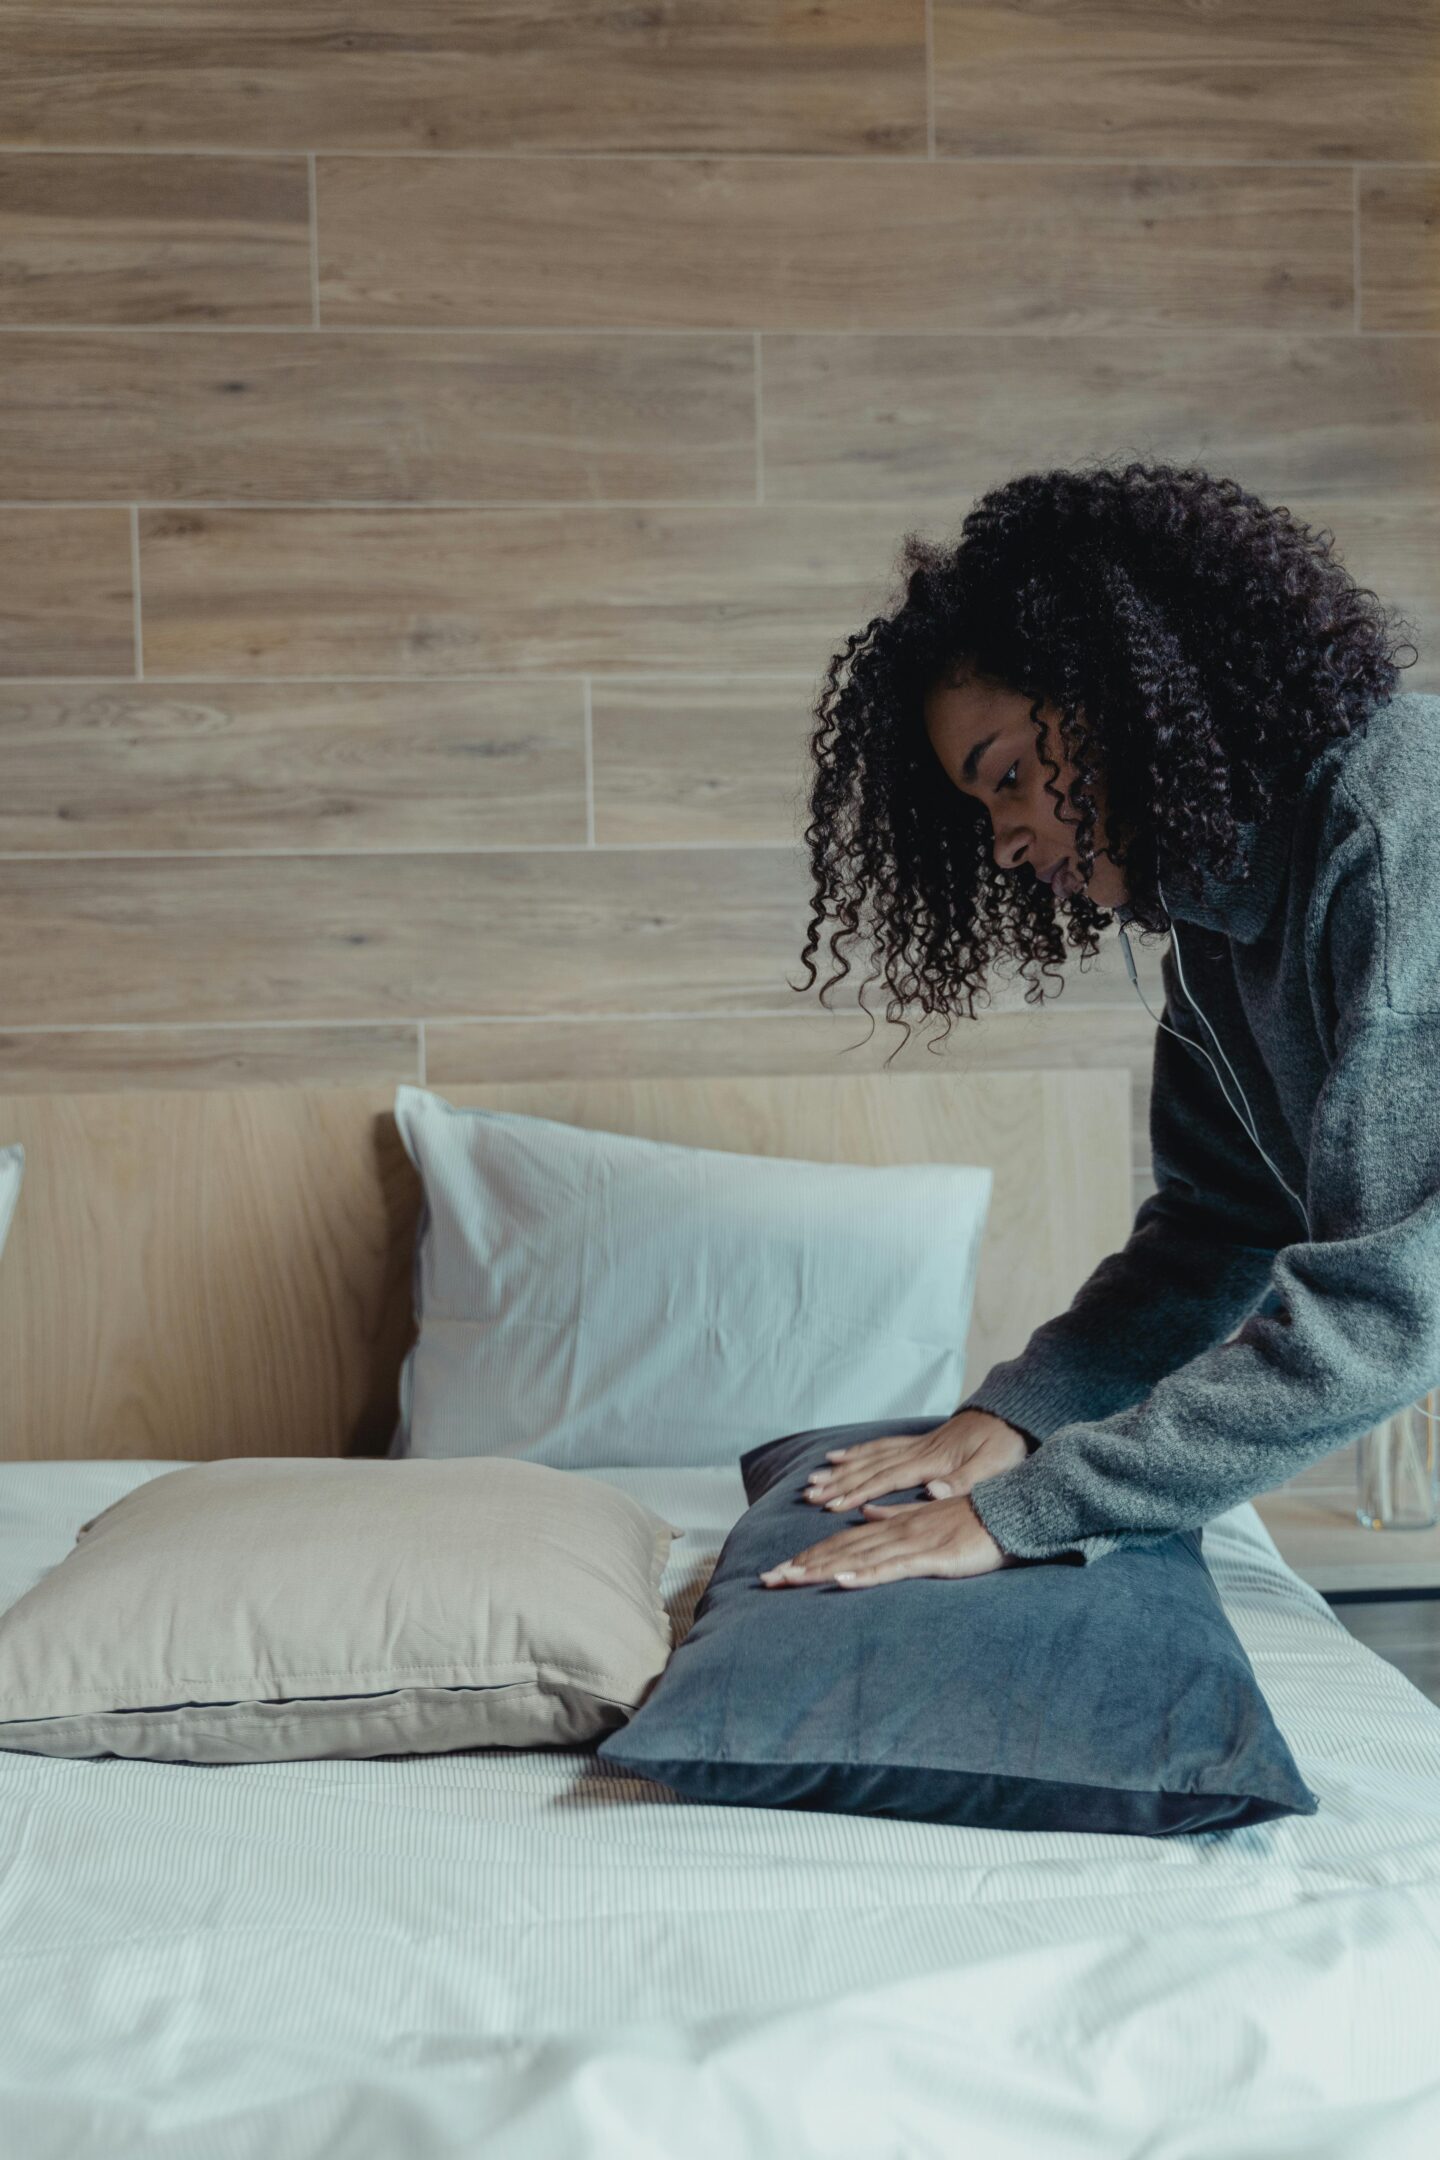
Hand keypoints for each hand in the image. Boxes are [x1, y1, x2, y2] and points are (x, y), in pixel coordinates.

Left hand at [758, 1489, 1017, 1588]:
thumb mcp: (926, 1517)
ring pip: (859, 1558)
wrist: (1009, 1514)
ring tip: (791, 1581)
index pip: (842, 1542)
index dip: (810, 1555)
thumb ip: (894, 1516)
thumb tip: (865, 1513)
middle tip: (768, 1580)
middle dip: (802, 1566)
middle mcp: (894, 1532)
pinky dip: (867, 1574)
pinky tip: (844, 1581)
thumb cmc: (971, 1521)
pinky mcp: (933, 1557)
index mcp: (892, 1526)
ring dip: (823, 1570)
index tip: (781, 1569)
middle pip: (840, 1550)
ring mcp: (912, 1544)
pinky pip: (895, 1567)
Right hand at [800, 1409, 1033, 1514]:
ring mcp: (918, 1446)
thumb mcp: (995, 1465)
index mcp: (933, 1461)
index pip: (888, 1479)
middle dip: (839, 1482)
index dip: (859, 1493)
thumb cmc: (1006, 1444)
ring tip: (815, 1478)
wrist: (1013, 1413)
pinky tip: (842, 1456)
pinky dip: (858, 1453)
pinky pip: (881, 1447)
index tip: (833, 1506)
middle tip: (810, 1494)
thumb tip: (932, 1492)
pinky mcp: (921, 1444)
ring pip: (871, 1456)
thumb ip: (964, 1480)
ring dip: (842, 1468)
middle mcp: (919, 1452)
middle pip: (871, 1467)